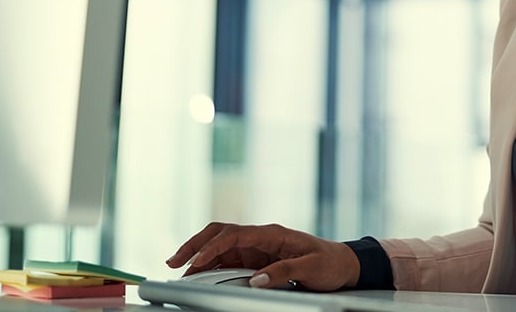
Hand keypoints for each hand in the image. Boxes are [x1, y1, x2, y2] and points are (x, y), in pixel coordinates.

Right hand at [165, 222, 360, 291]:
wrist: (343, 264)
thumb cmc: (330, 262)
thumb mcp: (312, 268)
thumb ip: (284, 271)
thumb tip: (256, 281)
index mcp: (273, 233)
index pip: (235, 234)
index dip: (212, 247)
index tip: (196, 261)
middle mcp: (261, 238)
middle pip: (220, 234)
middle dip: (194, 245)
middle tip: (173, 261)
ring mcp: (257, 249)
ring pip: (220, 248)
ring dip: (198, 258)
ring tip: (178, 273)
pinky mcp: (256, 261)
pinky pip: (228, 261)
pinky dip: (210, 268)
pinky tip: (198, 277)